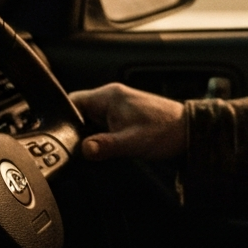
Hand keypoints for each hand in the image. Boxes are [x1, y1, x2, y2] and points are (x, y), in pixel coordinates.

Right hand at [70, 82, 186, 161]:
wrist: (190, 132)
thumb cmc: (166, 131)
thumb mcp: (133, 142)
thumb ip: (106, 146)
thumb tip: (84, 150)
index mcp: (109, 96)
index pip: (72, 101)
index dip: (62, 119)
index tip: (57, 137)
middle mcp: (111, 98)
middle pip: (78, 112)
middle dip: (73, 130)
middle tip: (72, 149)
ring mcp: (117, 108)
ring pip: (89, 121)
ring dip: (87, 135)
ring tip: (89, 151)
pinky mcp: (123, 118)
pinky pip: (101, 126)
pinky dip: (98, 137)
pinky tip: (100, 150)